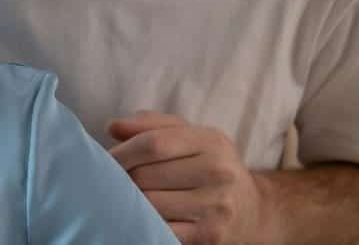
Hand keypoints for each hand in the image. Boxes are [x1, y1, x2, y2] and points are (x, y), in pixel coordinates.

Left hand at [108, 111, 267, 244]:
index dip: (123, 152)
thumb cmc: (210, 168)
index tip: (105, 161)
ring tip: (125, 201)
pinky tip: (143, 219)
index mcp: (211, 141)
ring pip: (150, 204)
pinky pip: (162, 230)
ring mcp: (217, 206)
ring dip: (130, 204)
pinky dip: (146, 225)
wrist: (253, 211)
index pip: (154, 143)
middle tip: (112, 184)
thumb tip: (113, 126)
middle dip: (122, 180)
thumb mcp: (191, 137)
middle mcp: (219, 171)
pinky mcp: (210, 236)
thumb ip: (152, 125)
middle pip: (147, 175)